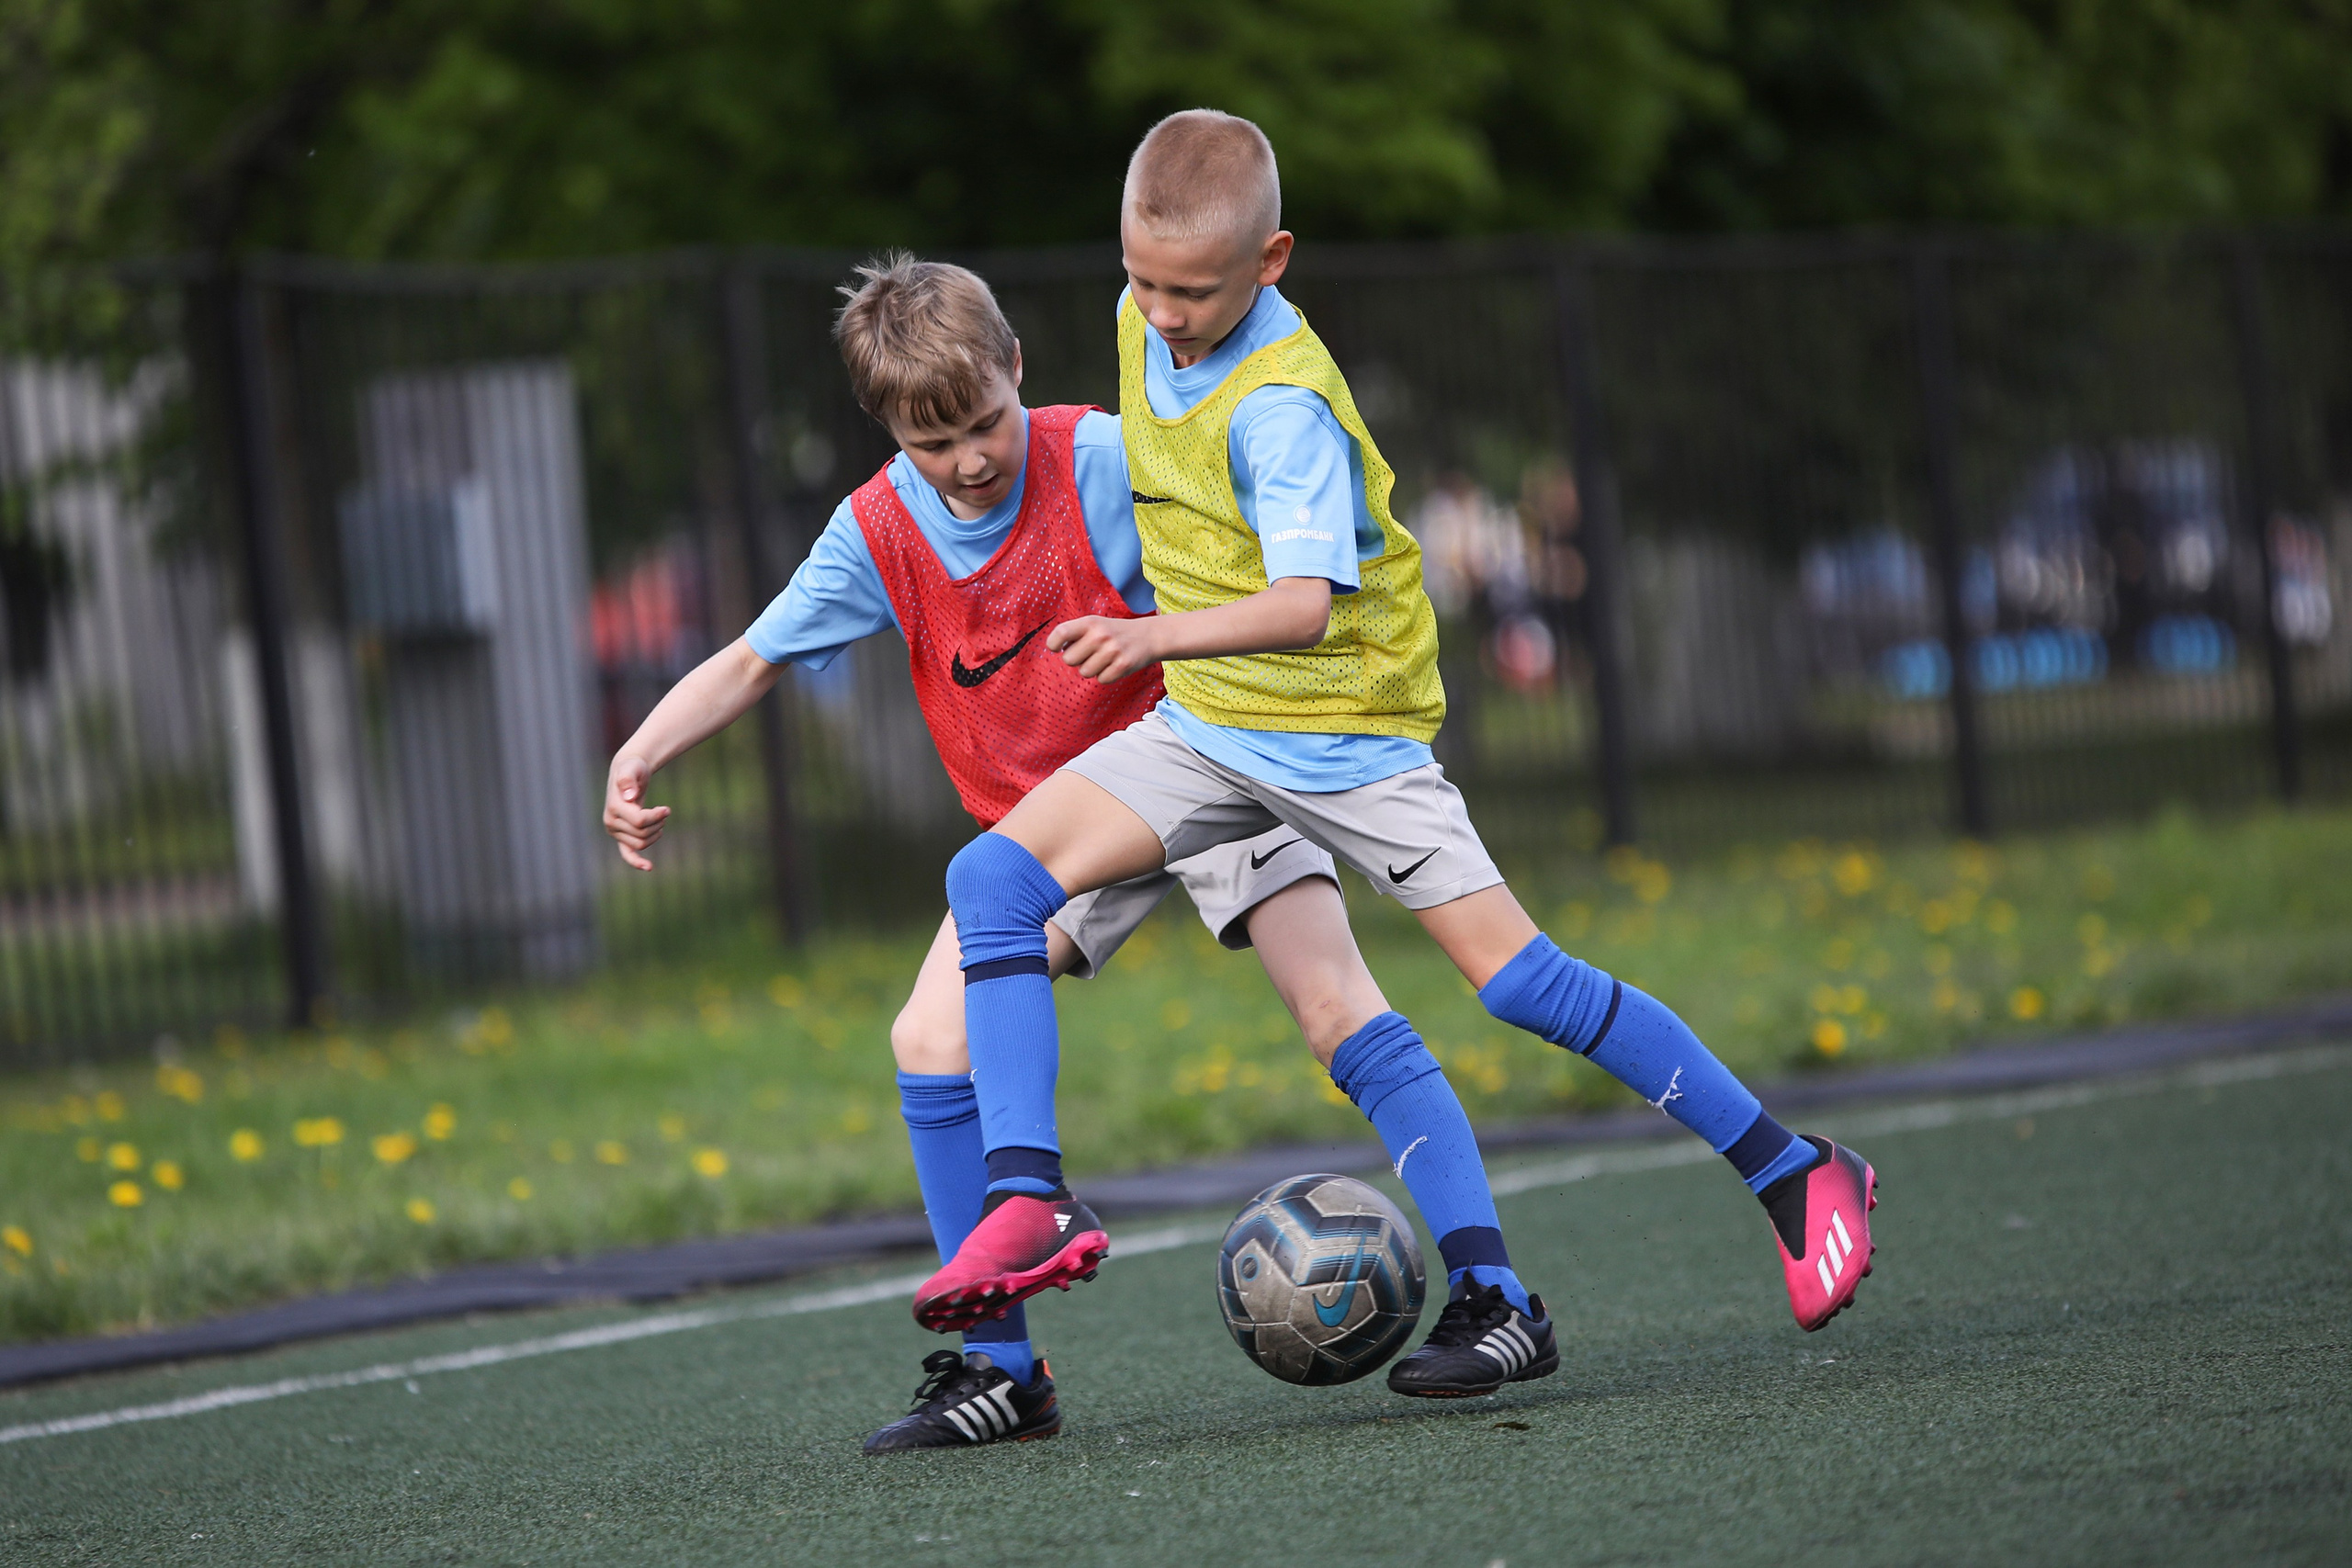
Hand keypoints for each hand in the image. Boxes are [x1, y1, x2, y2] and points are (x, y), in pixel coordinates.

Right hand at [603, 755, 670, 870]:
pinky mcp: (621, 836)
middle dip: (658, 823)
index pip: (640, 821)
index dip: (657, 816)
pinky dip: (637, 862)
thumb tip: (629, 796)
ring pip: (642, 843)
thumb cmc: (633, 769)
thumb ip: (628, 780)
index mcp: (613, 808)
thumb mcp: (632, 768)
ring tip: (660, 819)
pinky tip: (649, 867)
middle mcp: (611, 822)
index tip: (667, 809)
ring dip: (656, 833)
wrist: (629, 773)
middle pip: (643, 833)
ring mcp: (615, 831)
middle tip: (665, 811)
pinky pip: (627, 854)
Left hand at [1048, 614, 1161, 682]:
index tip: (1057, 648)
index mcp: (1090, 622)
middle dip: (1076, 660)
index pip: (1060, 633)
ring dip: (1092, 669)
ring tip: (1104, 658)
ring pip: (1084, 672)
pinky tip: (1114, 665)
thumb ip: (1074, 634)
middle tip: (1089, 653)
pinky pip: (1101, 680)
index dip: (1053, 644)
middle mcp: (1100, 635)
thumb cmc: (1113, 632)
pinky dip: (1105, 676)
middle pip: (1069, 660)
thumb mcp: (1094, 624)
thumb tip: (1052, 648)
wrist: (1147, 636)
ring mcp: (1112, 650)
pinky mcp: (1123, 665)